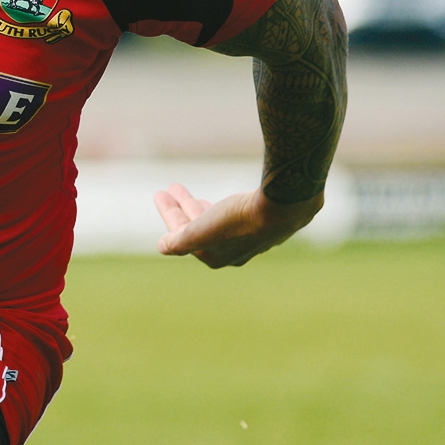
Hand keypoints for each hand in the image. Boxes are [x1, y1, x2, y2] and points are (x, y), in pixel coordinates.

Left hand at [153, 183, 322, 267]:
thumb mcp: (202, 230)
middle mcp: (232, 252)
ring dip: (196, 205)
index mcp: (215, 256)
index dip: (169, 213)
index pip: (182, 234)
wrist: (284, 206)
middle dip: (181, 209)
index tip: (159, 193)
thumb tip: (162, 247)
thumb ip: (180, 241)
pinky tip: (220, 202)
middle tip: (171, 188)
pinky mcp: (263, 223)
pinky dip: (218, 207)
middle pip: (197, 227)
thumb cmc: (239, 218)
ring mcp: (250, 238)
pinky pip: (233, 216)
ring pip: (214, 221)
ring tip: (183, 189)